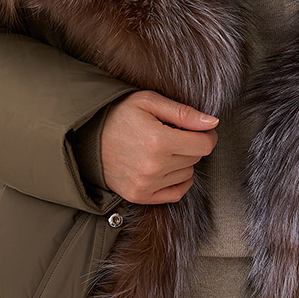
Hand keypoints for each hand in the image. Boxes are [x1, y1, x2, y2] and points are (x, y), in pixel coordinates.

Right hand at [100, 91, 218, 203]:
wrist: (86, 137)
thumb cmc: (117, 115)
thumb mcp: (149, 102)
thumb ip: (184, 113)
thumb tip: (212, 123)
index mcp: (159, 140)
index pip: (204, 145)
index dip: (207, 135)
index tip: (201, 130)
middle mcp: (154, 166)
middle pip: (196, 159)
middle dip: (191, 145)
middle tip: (175, 134)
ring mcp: (146, 184)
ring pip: (187, 175)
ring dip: (183, 162)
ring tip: (164, 149)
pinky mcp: (140, 195)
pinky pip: (176, 194)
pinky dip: (179, 181)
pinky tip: (169, 168)